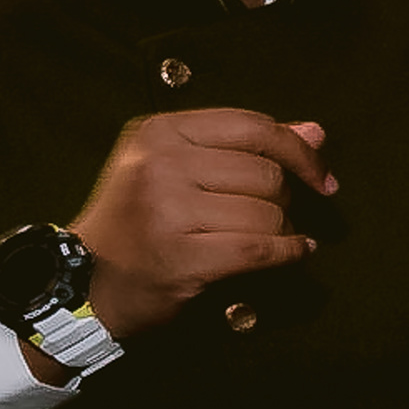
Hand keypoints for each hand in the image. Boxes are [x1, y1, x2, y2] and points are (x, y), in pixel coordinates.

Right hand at [65, 110, 336, 340]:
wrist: (86, 281)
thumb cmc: (140, 221)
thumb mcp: (177, 167)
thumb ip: (245, 147)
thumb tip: (317, 133)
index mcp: (159, 131)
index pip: (252, 126)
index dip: (298, 151)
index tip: (322, 176)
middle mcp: (160, 164)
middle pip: (265, 172)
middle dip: (284, 198)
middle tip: (275, 215)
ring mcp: (168, 210)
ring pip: (268, 212)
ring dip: (282, 230)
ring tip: (265, 238)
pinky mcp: (182, 256)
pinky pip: (261, 249)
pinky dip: (289, 253)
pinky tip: (295, 253)